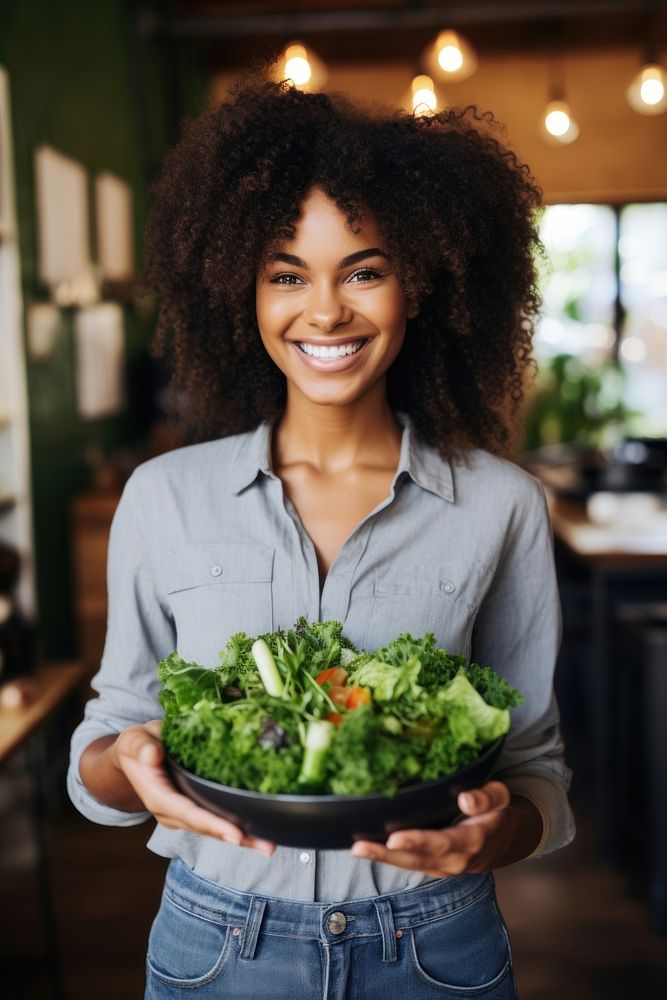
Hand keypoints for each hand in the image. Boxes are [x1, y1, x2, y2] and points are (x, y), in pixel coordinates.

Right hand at [114, 721, 276, 856]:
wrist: (136, 754)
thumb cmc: (138, 745)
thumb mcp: (135, 740)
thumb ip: (141, 747)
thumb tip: (151, 755)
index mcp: (158, 796)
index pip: (187, 812)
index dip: (211, 823)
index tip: (234, 834)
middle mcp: (171, 813)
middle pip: (206, 828)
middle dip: (236, 838)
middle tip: (266, 846)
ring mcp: (183, 815)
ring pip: (215, 830)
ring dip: (243, 839)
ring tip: (270, 846)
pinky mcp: (195, 809)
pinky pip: (217, 821)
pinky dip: (239, 830)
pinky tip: (261, 834)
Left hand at [350, 781, 524, 875]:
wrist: (499, 842)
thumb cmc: (494, 813)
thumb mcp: (500, 799)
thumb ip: (487, 797)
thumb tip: (465, 798)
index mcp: (471, 842)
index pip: (442, 843)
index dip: (418, 842)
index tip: (395, 838)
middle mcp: (453, 861)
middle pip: (417, 859)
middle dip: (387, 854)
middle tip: (360, 846)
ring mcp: (439, 867)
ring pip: (407, 865)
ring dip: (380, 858)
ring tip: (356, 848)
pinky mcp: (428, 865)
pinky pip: (405, 863)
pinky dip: (384, 857)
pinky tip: (363, 848)